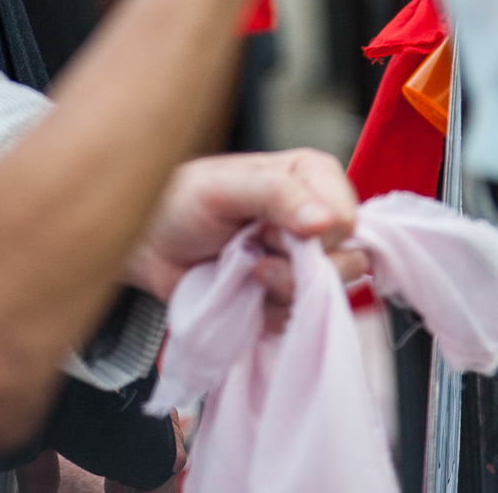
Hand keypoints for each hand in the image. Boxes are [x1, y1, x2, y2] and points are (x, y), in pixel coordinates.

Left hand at [126, 148, 367, 333]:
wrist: (149, 247)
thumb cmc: (179, 201)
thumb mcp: (222, 186)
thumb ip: (275, 194)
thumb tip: (326, 220)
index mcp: (308, 178)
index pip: (348, 215)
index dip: (319, 232)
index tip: (277, 230)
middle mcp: (315, 219)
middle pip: (349, 260)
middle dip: (301, 267)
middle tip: (258, 251)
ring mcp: (304, 263)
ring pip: (329, 295)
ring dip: (285, 290)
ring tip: (248, 271)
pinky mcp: (289, 298)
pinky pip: (304, 321)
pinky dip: (274, 312)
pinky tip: (247, 294)